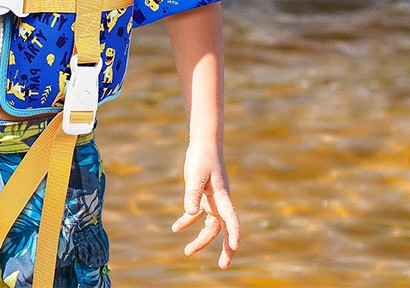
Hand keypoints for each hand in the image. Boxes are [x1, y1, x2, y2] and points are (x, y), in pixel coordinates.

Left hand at [171, 144, 239, 268]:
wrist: (203, 144)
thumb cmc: (202, 157)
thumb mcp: (195, 175)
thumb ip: (193, 194)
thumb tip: (190, 214)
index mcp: (222, 197)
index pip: (231, 219)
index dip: (234, 234)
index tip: (234, 248)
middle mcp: (219, 202)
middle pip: (222, 229)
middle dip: (224, 248)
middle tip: (223, 266)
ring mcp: (211, 200)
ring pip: (209, 226)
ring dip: (200, 239)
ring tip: (187, 252)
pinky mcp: (202, 196)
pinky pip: (196, 214)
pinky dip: (186, 222)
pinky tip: (175, 229)